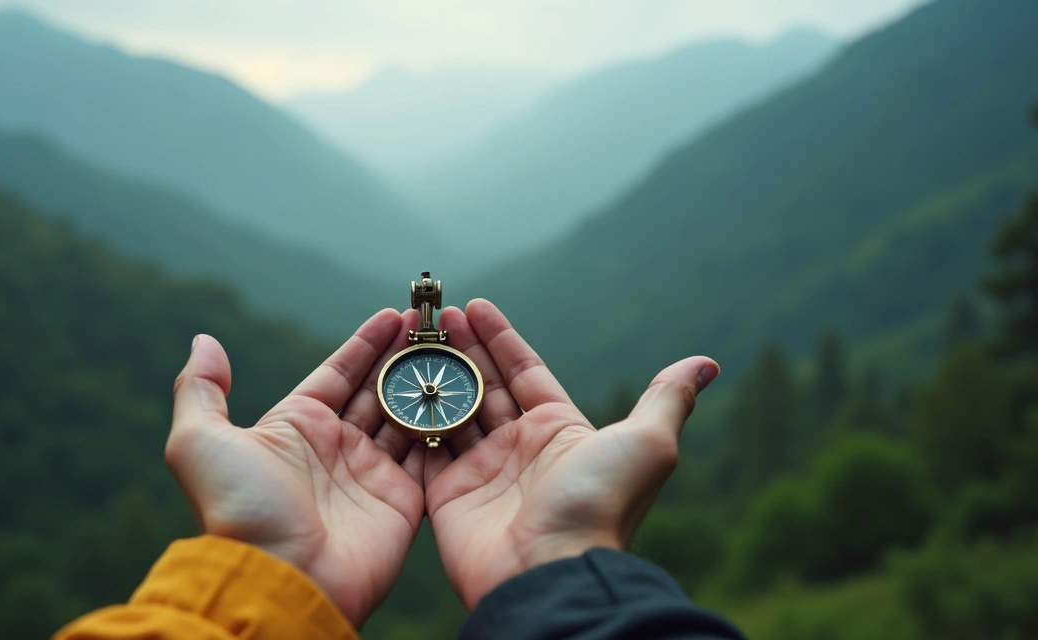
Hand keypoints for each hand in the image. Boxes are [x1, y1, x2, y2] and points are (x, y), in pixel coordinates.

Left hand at [165, 309, 427, 625]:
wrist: (281, 578)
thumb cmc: (238, 510)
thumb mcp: (199, 442)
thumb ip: (201, 389)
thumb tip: (204, 341)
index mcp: (295, 428)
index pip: (338, 374)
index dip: (366, 343)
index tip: (395, 314)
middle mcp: (336, 448)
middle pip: (378, 389)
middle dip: (404, 356)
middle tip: (433, 325)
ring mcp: (371, 474)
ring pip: (408, 416)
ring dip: (429, 384)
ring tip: (454, 350)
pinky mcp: (402, 501)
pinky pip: (430, 455)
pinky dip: (446, 426)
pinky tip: (464, 396)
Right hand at [425, 299, 719, 607]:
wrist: (550, 572)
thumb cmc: (599, 505)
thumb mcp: (646, 443)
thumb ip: (666, 398)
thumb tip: (707, 364)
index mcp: (559, 430)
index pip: (525, 371)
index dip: (500, 338)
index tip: (474, 305)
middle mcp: (518, 448)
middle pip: (484, 386)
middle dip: (460, 348)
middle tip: (433, 316)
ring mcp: (480, 472)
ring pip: (451, 411)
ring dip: (432, 376)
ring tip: (410, 341)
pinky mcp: (447, 496)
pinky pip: (424, 450)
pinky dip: (409, 420)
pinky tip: (393, 387)